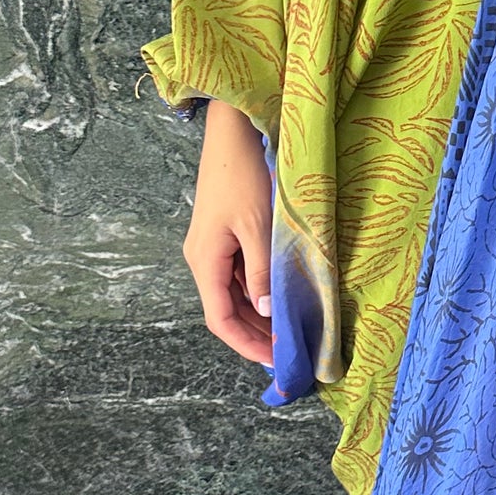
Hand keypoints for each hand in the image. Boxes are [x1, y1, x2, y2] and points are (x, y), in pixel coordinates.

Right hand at [184, 100, 273, 365]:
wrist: (234, 132)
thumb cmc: (244, 176)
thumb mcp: (258, 227)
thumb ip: (261, 272)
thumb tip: (265, 311)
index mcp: (205, 261)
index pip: (221, 319)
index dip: (247, 344)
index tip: (275, 361)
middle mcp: (204, 259)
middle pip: (227, 311)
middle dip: (256, 335)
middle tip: (291, 353)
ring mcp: (214, 249)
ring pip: (236, 295)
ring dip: (260, 315)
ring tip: (291, 333)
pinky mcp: (226, 237)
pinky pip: (241, 276)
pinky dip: (261, 292)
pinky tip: (283, 301)